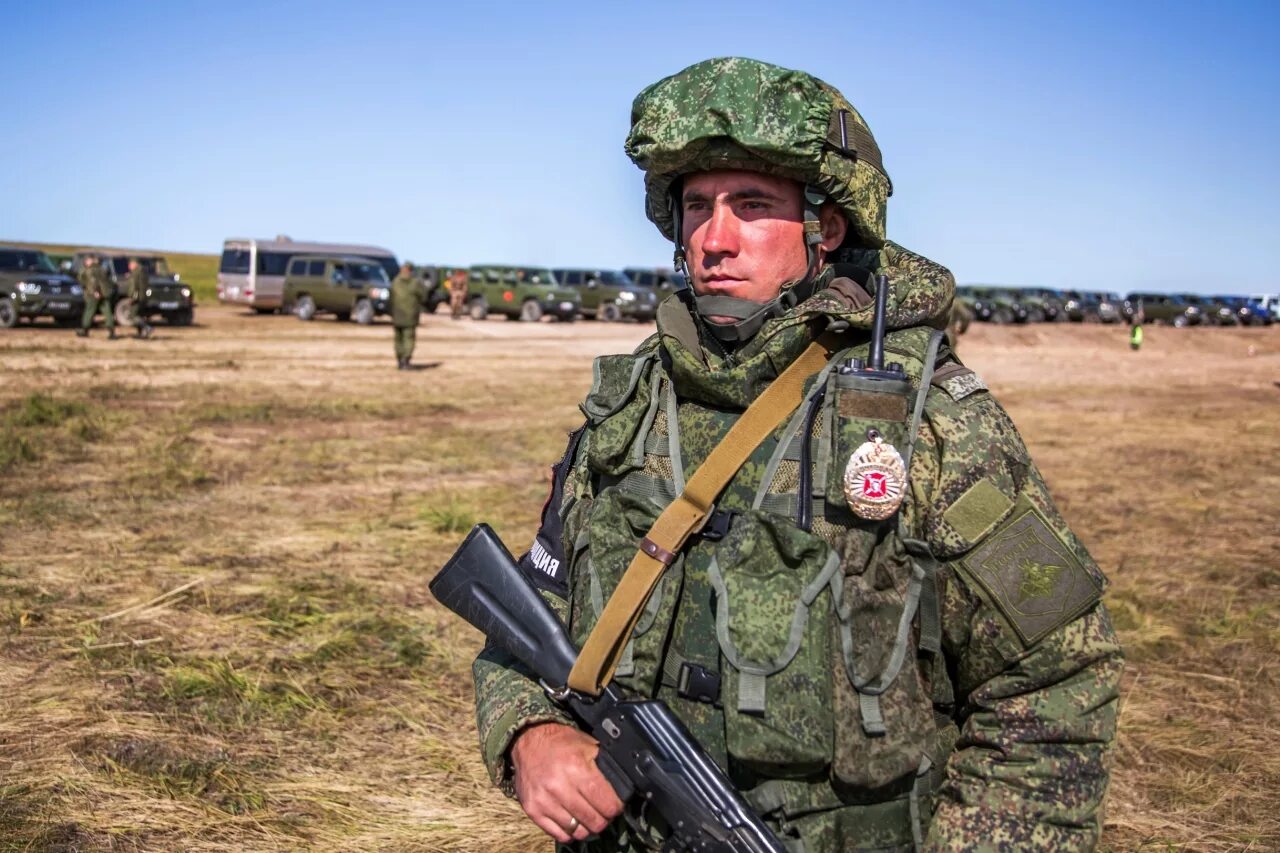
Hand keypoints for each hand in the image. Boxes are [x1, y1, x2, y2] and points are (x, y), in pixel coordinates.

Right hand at [510, 722, 623, 843]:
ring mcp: (544, 800)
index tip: (616, 806)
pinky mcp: (533, 810)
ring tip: (589, 816)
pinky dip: (570, 832)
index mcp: (576, 767)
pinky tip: (574, 820)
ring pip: (578, 831)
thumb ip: (605, 766)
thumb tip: (623, 786)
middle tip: (604, 812)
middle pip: (593, 820)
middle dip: (604, 819)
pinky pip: (559, 834)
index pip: (606, 802)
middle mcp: (559, 786)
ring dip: (587, 826)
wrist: (529, 741)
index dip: (615, 808)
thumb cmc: (561, 743)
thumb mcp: (588, 745)